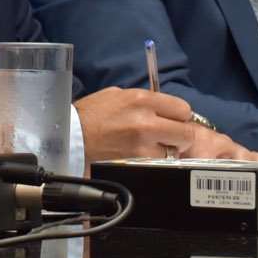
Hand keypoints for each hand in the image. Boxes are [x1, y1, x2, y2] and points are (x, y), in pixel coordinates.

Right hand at [75, 88, 257, 164]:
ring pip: (174, 151)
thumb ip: (144, 101)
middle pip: (186, 133)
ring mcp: (143, 144)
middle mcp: (146, 121)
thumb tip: (163, 109)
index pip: (182, 109)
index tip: (173, 119)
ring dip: (167, 150)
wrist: (71, 136)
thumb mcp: (118, 95)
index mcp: (141, 99)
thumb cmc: (92, 113)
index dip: (179, 115)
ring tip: (152, 147)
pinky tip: (142, 155)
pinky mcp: (137, 161)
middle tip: (169, 136)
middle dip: (180, 135)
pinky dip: (155, 160)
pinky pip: (159, 162)